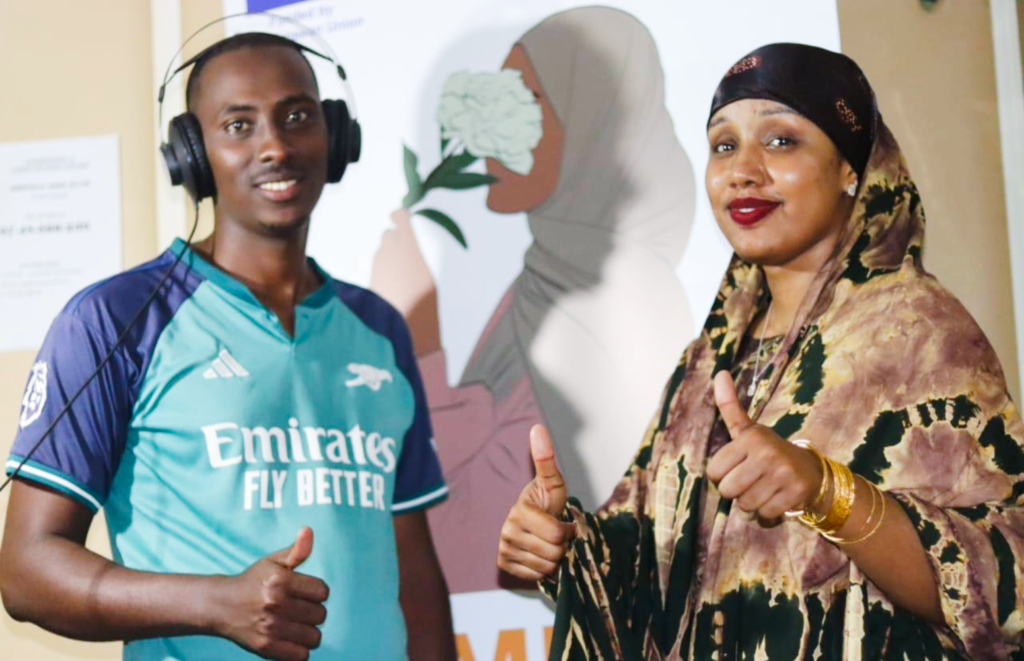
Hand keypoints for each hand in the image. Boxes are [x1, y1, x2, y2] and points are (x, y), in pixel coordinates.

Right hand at [214, 527, 328, 660]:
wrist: (221, 606)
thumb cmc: (254, 581)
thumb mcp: (273, 562)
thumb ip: (297, 551)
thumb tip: (309, 531)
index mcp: (280, 580)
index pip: (323, 592)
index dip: (316, 592)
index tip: (304, 592)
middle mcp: (275, 603)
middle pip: (321, 615)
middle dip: (312, 612)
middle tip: (297, 609)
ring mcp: (270, 627)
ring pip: (315, 637)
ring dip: (308, 632)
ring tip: (295, 624)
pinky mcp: (265, 648)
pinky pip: (302, 656)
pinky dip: (300, 649)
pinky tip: (290, 638)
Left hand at [369, 209, 440, 355]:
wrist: (396, 320)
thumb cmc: (420, 302)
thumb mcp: (427, 278)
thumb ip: (414, 257)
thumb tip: (406, 248)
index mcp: (409, 247)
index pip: (400, 217)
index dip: (400, 216)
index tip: (401, 218)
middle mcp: (391, 251)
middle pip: (389, 234)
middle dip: (395, 240)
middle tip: (406, 252)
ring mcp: (378, 263)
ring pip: (382, 249)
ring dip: (389, 255)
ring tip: (402, 272)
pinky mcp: (371, 275)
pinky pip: (378, 264)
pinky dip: (384, 268)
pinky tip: (393, 282)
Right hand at [497, 425, 575, 580]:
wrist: (532, 519)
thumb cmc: (546, 500)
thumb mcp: (552, 481)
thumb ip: (546, 459)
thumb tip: (537, 428)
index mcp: (519, 512)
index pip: (558, 535)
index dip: (569, 531)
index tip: (566, 522)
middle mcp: (507, 532)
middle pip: (554, 554)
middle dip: (563, 546)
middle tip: (558, 534)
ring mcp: (504, 550)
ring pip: (546, 568)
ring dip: (555, 559)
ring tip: (549, 544)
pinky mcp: (504, 565)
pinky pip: (536, 577)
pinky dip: (544, 569)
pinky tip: (540, 554)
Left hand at [707, 372, 824, 521]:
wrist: (812, 471)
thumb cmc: (769, 451)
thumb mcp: (748, 429)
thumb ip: (730, 406)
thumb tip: (719, 373)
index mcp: (750, 438)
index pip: (713, 472)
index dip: (721, 475)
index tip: (737, 467)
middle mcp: (766, 453)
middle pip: (727, 491)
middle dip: (735, 492)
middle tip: (751, 481)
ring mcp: (782, 474)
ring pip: (745, 505)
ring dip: (751, 503)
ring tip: (764, 489)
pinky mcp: (795, 493)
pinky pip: (764, 514)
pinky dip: (767, 512)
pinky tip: (777, 498)